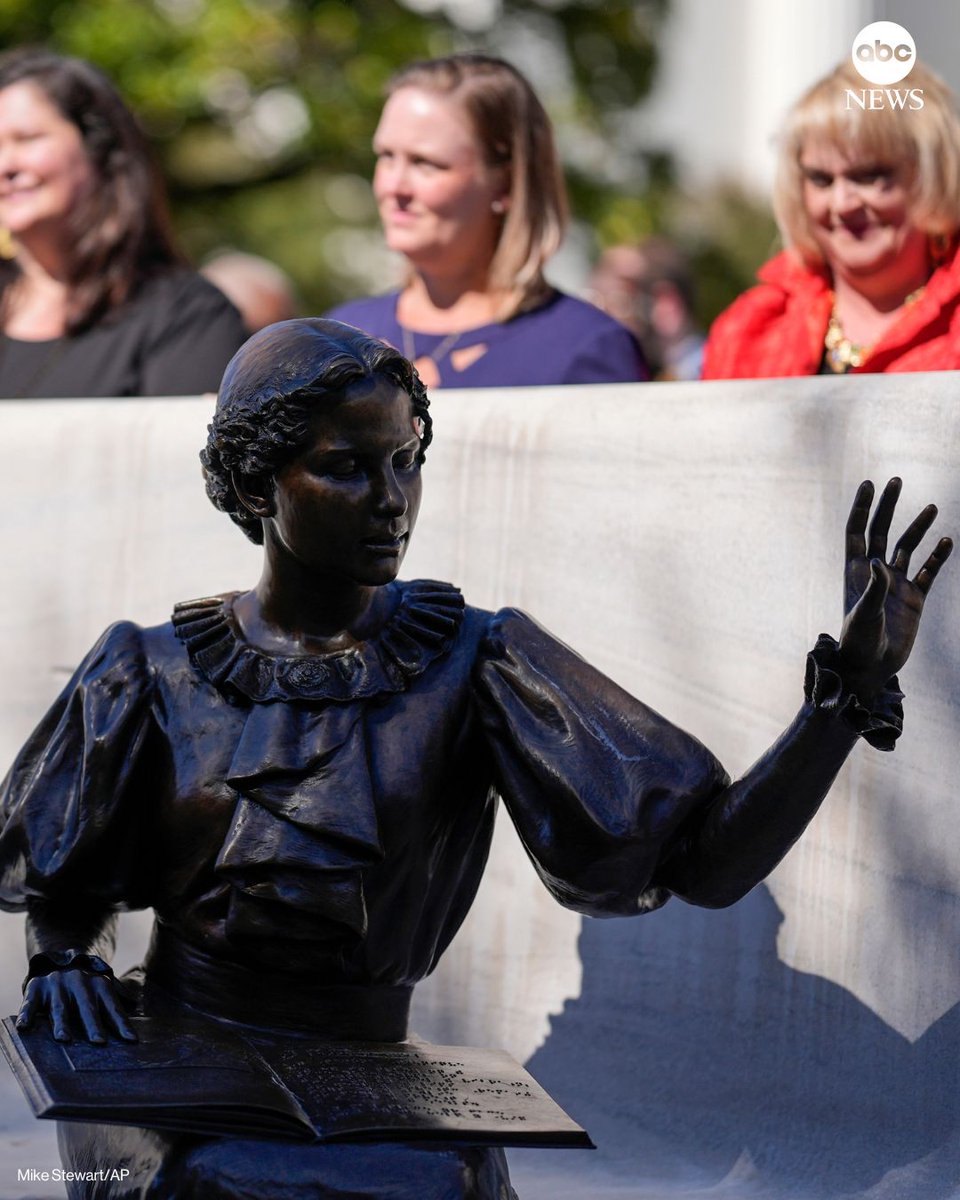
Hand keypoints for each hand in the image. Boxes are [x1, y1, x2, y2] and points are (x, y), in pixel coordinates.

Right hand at [17, 968, 136, 1043]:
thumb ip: (112, 1007)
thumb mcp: (101, 989)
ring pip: (60, 1007)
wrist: (60, 959)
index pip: (112, 1008)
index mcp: (100, 985)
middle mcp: (80, 983)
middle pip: (87, 1008)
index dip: (122, 1024)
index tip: (131, 1041)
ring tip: (64, 1039)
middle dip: (93, 1025)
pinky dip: (26, 1015)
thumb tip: (133, 1033)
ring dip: (62, 1024)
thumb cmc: (86, 987)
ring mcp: (57, 985)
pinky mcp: (36, 988)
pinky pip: (30, 1003)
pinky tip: (23, 1027)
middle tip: (99, 1042)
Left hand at [839, 478, 951, 699]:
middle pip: (881, 531)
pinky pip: (928, 572)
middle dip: (888, 507)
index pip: (857, 531)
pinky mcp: (914, 598)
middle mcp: (875, 573)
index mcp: (855, 571)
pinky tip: (947, 541)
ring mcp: (895, 584)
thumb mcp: (864, 613)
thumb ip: (873, 588)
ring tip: (932, 508)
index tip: (869, 484)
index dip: (862, 507)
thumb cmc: (860, 641)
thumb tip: (880, 562)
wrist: (872, 667)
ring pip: (908, 548)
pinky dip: (938, 557)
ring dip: (918, 528)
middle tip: (897, 480)